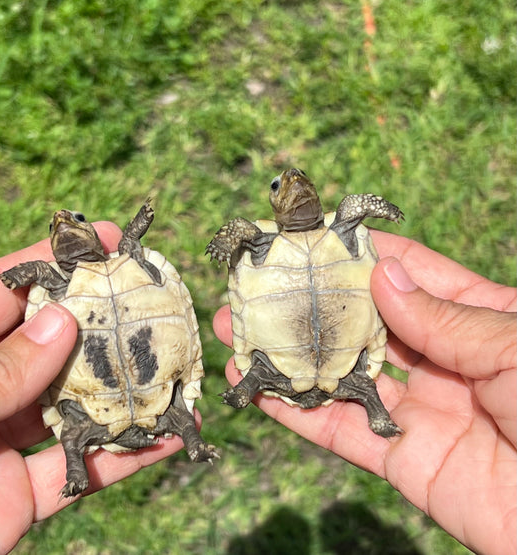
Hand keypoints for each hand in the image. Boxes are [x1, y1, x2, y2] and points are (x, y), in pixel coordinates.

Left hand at [0, 222, 184, 554]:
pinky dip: (123, 455)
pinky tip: (166, 436)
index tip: (101, 241)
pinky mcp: (15, 500)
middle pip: (43, 345)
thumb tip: (61, 323)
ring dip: (119, 389)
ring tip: (170, 361)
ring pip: (68, 405)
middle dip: (95, 322)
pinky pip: (77, 471)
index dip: (50, 263)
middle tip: (149, 297)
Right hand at [213, 230, 515, 554]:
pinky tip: (253, 387)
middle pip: (364, 322)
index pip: (410, 275)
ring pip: (341, 374)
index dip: (362, 254)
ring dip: (290, 354)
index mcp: (480, 320)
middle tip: (259, 285)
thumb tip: (381, 277)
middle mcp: (444, 360)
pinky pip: (340, 431)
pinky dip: (295, 411)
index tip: (313, 237)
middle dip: (312, 303)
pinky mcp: (403, 460)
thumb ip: (445, 317)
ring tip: (236, 331)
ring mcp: (421, 410)